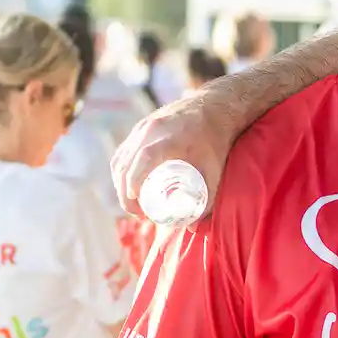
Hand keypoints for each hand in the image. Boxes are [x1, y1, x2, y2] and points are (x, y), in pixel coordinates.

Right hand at [109, 92, 232, 219]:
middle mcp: (151, 130)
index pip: (142, 161)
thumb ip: (207, 200)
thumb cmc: (216, 141)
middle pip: (126, 163)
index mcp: (168, 138)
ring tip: (133, 203)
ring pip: (121, 157)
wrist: (215, 107)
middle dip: (125, 191)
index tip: (136, 205)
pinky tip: (125, 183)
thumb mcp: (214, 170)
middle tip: (137, 212)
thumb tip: (194, 229)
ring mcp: (143, 126)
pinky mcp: (141, 126)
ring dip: (121, 182)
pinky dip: (121, 169)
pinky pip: (124, 150)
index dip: (133, 183)